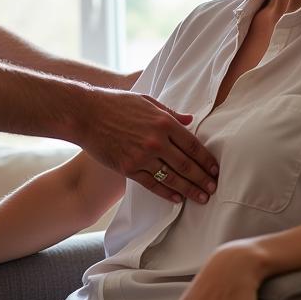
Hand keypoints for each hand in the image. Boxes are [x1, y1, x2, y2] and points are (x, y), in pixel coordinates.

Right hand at [78, 89, 218, 203]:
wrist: (85, 114)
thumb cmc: (115, 103)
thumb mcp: (146, 101)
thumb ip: (170, 112)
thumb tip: (190, 120)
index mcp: (164, 122)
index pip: (193, 145)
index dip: (206, 159)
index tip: (215, 169)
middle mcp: (156, 141)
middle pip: (187, 164)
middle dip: (203, 178)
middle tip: (214, 188)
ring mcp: (142, 156)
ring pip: (172, 177)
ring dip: (190, 190)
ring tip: (202, 198)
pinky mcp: (128, 168)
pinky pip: (152, 184)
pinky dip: (166, 193)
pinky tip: (177, 199)